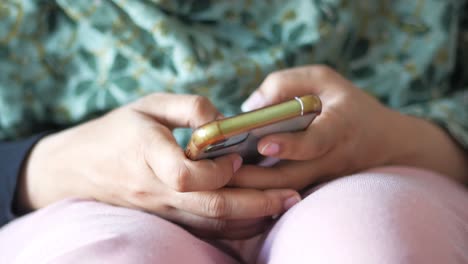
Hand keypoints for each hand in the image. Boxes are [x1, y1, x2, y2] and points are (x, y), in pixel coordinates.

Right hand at [16, 93, 300, 238]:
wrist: (79, 168)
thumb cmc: (117, 131)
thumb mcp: (147, 104)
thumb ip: (187, 106)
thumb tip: (222, 119)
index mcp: (149, 155)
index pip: (186, 174)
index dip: (218, 169)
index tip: (240, 155)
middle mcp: (157, 190)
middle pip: (210, 206)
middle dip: (256, 203)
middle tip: (291, 196)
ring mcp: (162, 209)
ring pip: (211, 222)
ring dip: (250, 218)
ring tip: (283, 207)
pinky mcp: (166, 218)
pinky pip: (203, 229)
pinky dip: (233, 228)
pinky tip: (257, 219)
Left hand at [232, 66, 467, 189]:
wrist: (385, 143)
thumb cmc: (348, 104)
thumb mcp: (324, 79)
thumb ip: (285, 84)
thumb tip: (248, 107)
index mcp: (339, 127)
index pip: (316, 142)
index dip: (290, 145)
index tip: (262, 144)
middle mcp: (331, 159)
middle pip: (289, 177)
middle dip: (252, 178)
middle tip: (217, 172)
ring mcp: (323, 179)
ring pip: (283, 192)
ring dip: (250, 190)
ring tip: (217, 181)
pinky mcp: (314, 188)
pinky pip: (283, 194)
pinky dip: (259, 193)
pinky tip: (232, 186)